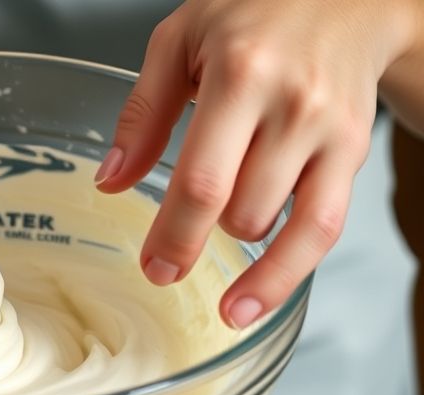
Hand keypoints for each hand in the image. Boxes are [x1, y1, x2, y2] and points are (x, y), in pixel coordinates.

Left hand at [96, 0, 422, 327]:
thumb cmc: (254, 12)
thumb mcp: (178, 41)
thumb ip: (142, 114)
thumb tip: (110, 180)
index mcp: (240, 76)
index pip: (203, 180)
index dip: (174, 236)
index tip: (153, 269)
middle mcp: (292, 107)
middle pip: (240, 211)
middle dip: (196, 242)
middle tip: (165, 262)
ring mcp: (330, 133)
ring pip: (279, 227)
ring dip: (239, 247)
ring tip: (216, 253)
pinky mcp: (353, 152)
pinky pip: (326, 228)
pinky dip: (289, 270)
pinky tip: (256, 297)